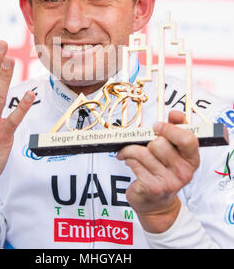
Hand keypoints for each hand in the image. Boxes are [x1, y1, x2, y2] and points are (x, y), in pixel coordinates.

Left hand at [117, 111, 199, 232]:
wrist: (156, 204)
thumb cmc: (164, 171)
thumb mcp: (175, 152)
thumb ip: (176, 130)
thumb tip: (175, 114)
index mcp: (192, 159)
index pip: (187, 139)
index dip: (170, 129)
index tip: (158, 126)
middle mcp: (184, 172)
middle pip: (159, 143)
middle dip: (147, 140)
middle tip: (143, 142)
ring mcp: (168, 181)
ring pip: (143, 151)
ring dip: (131, 148)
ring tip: (129, 151)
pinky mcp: (152, 187)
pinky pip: (134, 162)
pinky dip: (127, 157)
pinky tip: (127, 160)